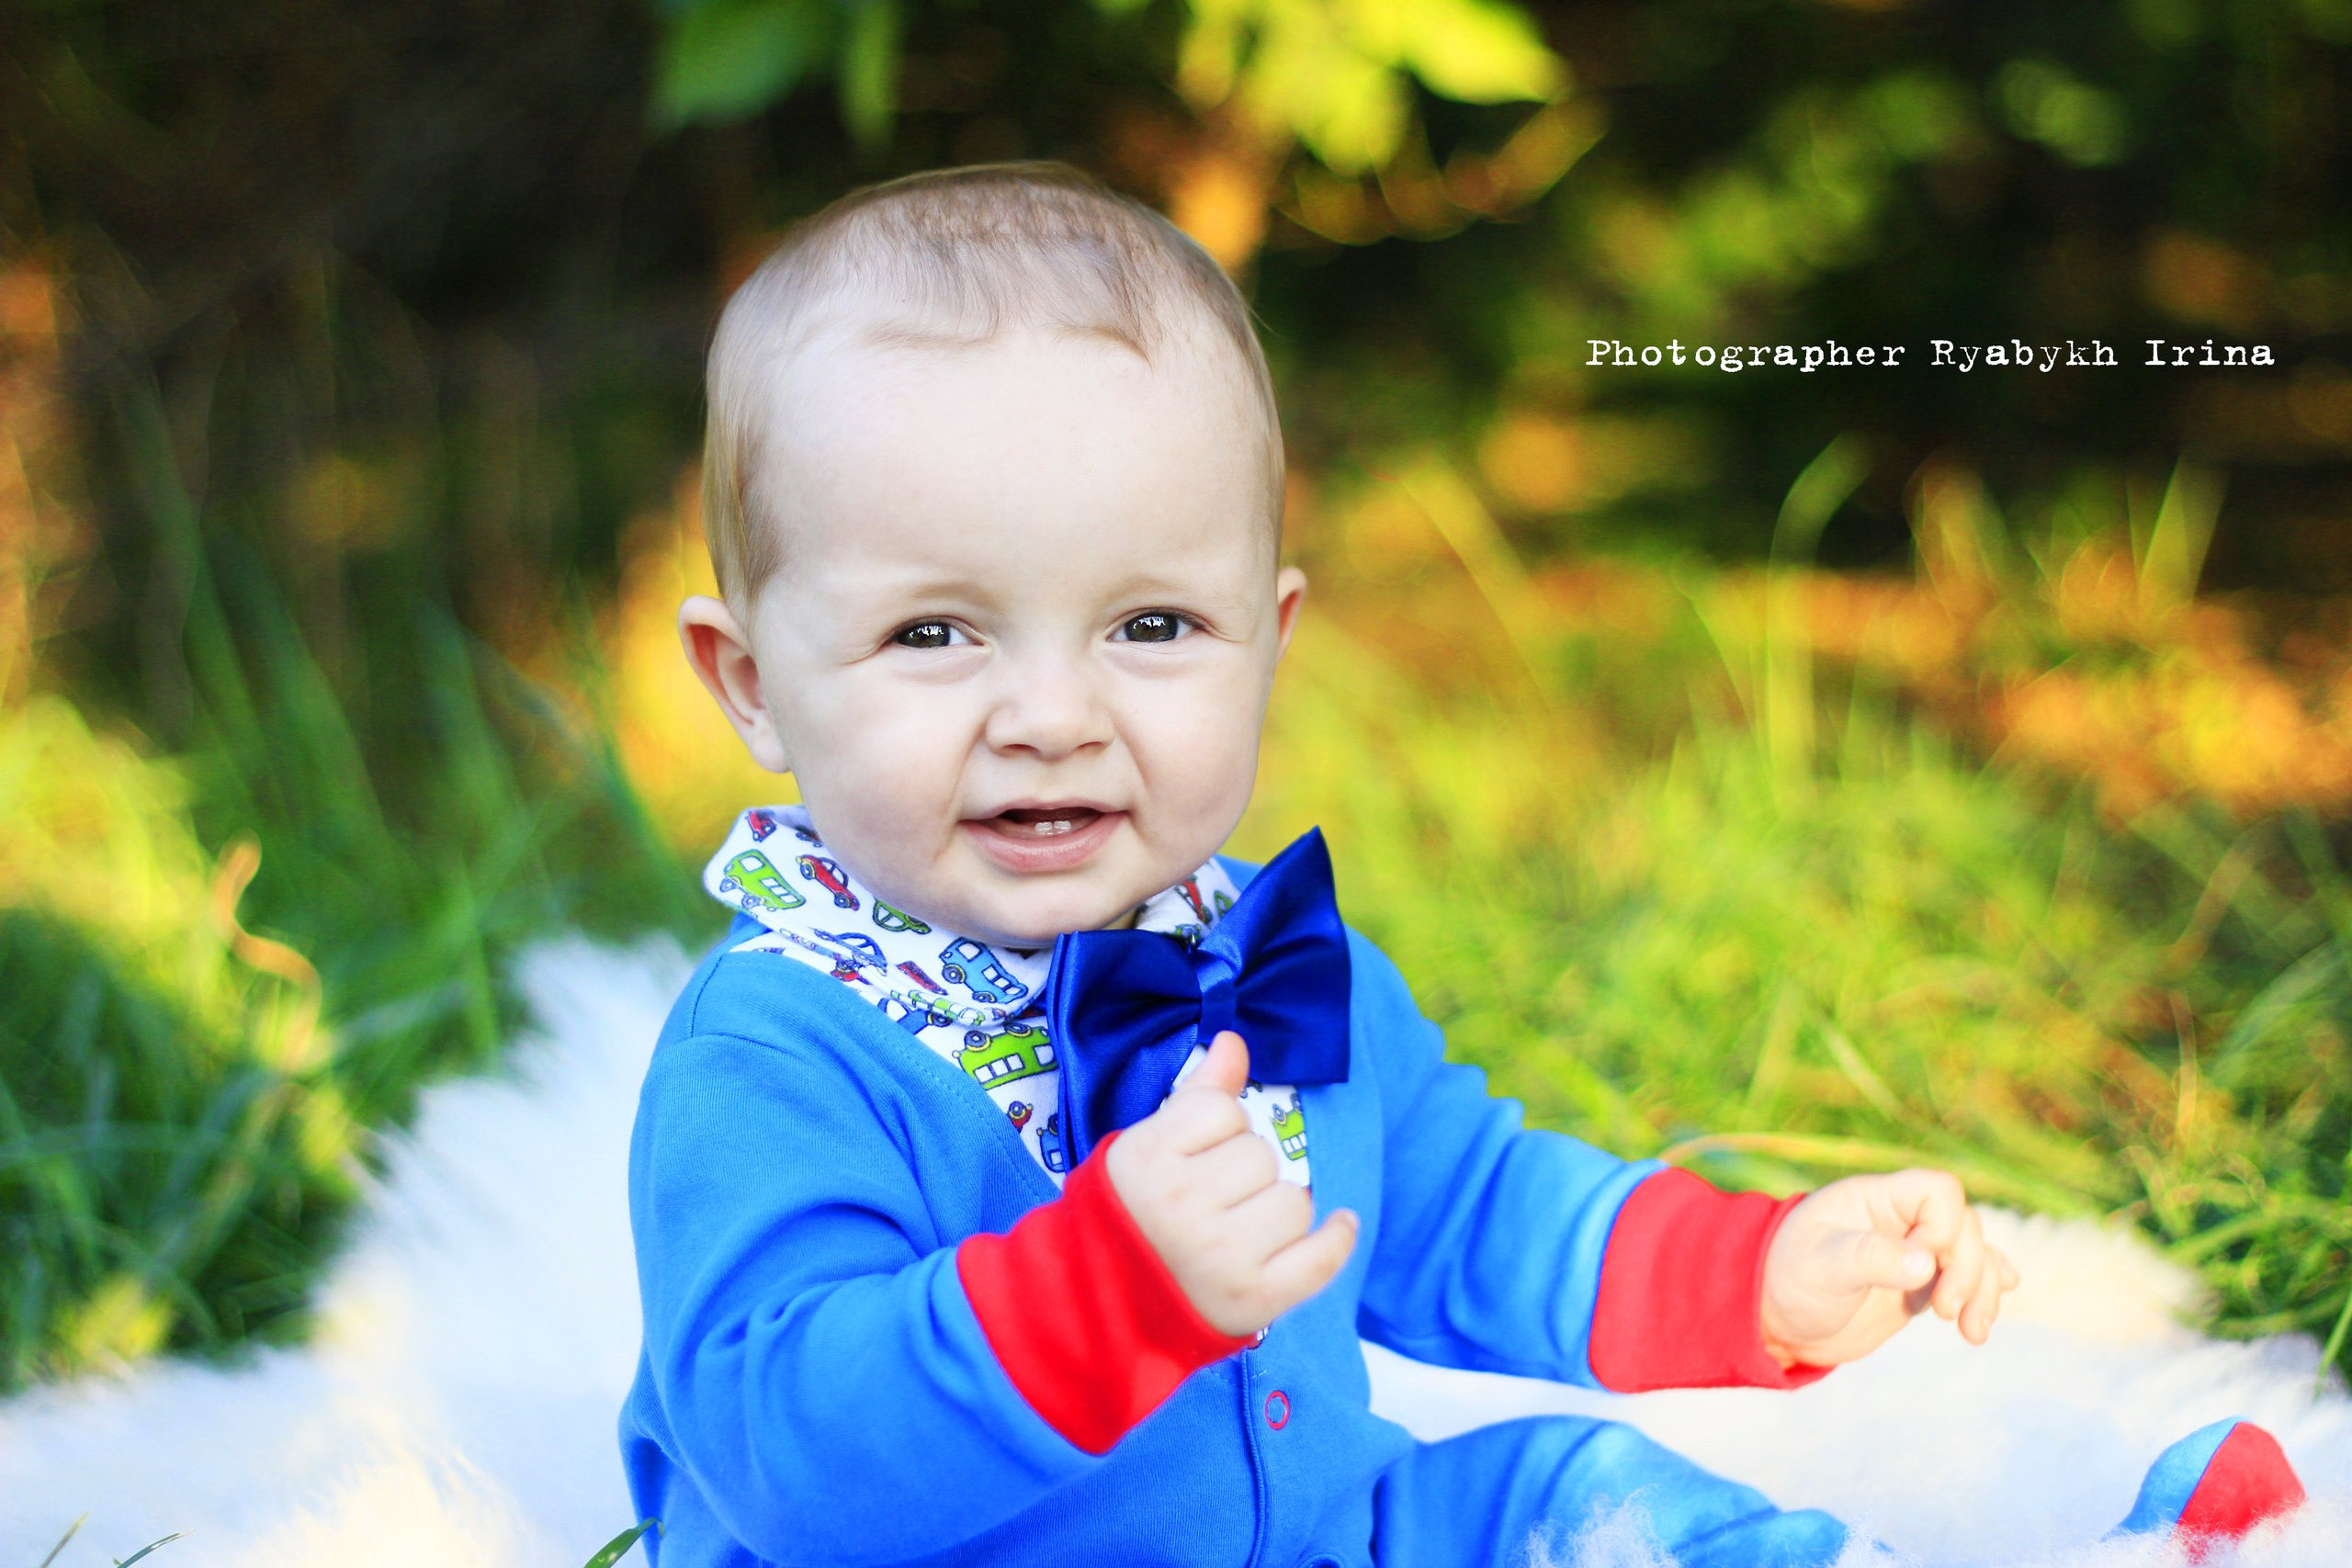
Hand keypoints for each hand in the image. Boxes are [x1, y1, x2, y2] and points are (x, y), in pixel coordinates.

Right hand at [1105, 1030, 1358, 1337]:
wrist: (1106, 1307)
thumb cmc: (1131, 1215)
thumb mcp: (1146, 1147)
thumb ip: (1197, 1096)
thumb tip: (1235, 1041)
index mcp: (1146, 1161)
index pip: (1223, 1110)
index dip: (1219, 1128)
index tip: (1199, 1155)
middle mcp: (1181, 1207)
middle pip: (1261, 1155)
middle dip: (1246, 1171)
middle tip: (1214, 1201)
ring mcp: (1218, 1257)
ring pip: (1294, 1200)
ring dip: (1278, 1209)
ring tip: (1242, 1229)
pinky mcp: (1252, 1300)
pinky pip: (1320, 1257)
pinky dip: (1336, 1238)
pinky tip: (1339, 1224)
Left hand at [1758, 1168, 2019, 1368]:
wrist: (1776, 1319)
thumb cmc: (1788, 1279)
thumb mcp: (1823, 1266)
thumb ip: (1871, 1258)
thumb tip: (1926, 1263)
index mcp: (1875, 1198)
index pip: (1938, 1190)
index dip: (1944, 1226)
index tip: (1918, 1264)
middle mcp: (1900, 1220)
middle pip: (1965, 1227)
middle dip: (1968, 1270)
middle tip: (1944, 1311)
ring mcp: (1913, 1253)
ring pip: (1974, 1256)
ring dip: (1984, 1291)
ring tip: (1973, 1332)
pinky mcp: (1918, 1285)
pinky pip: (1966, 1281)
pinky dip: (1983, 1296)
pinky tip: (1986, 1316)